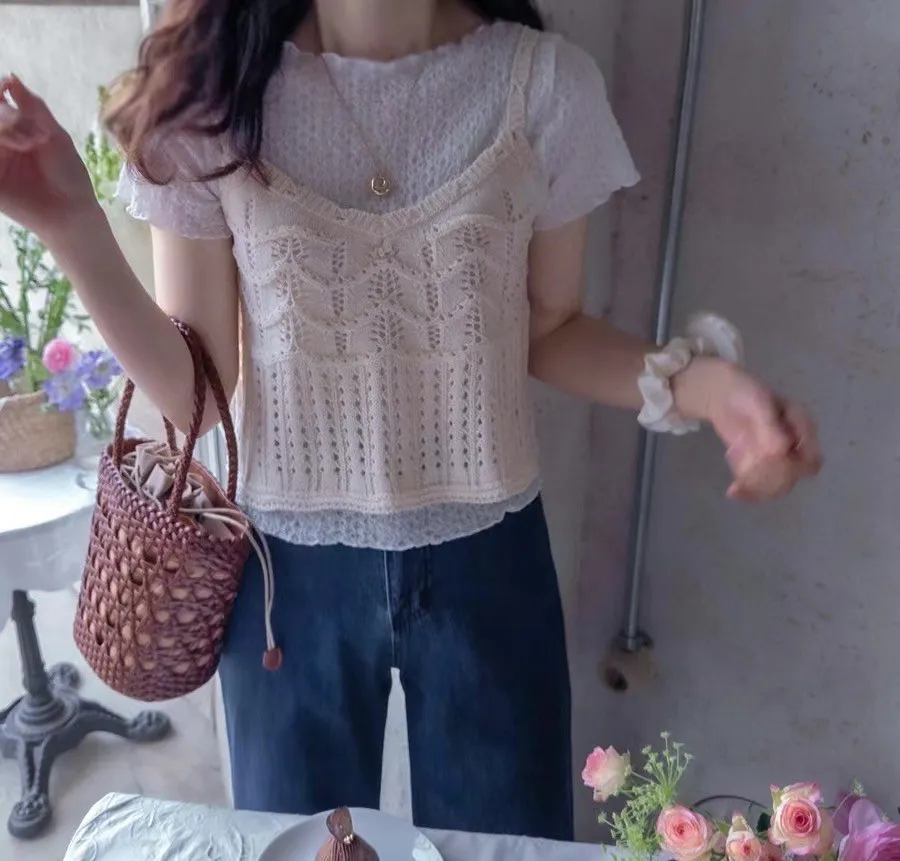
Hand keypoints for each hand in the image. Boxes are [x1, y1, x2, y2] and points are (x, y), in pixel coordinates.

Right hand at [0, 75, 98, 239]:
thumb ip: (33, 108)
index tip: (4, 88)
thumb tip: (11, 78)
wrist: (72, 212)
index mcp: (15, 129)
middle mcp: (0, 141)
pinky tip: (11, 145)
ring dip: (2, 130)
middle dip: (3, 116)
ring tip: (27, 143)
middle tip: (30, 133)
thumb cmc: (68, 175)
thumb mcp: (55, 136)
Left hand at [675, 358, 821, 501]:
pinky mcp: (758, 464)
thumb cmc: (744, 392)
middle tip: (749, 476)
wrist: (721, 394)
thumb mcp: (758, 403)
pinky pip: (760, 484)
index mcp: (802, 427)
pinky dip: (748, 491)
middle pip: (794, 475)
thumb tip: (779, 451)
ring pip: (778, 484)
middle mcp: (794, 445)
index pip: (810, 456)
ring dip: (760, 489)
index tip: (771, 465)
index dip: (796, 466)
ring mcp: (776, 457)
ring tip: (737, 487)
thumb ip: (770, 426)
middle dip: (773, 479)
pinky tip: (733, 492)